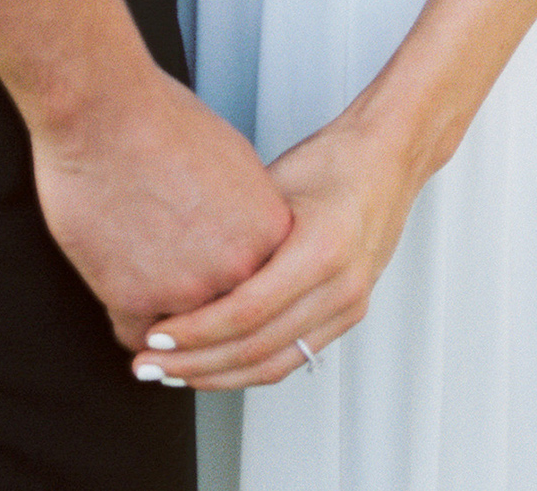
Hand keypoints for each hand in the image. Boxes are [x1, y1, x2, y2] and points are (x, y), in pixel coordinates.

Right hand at [31, 62, 293, 352]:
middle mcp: (237, 269)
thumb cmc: (160, 121)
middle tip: (175, 282)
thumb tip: (238, 236)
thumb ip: (244, 211)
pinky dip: (125, 314)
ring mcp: (189, 292)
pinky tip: (120, 285)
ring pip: (181, 332)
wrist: (104, 113)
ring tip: (143, 275)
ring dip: (162, 314)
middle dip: (199, 303)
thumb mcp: (233, 159)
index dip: (234, 280)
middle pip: (224, 313)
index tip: (215, 276)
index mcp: (268, 232)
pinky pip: (135, 334)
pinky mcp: (136, 302)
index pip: (262, 285)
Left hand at [128, 105, 421, 390]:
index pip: (247, 311)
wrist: (389, 160)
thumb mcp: (273, 185)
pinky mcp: (349, 316)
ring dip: (218, 376)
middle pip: (257, 347)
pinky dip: (248, 368)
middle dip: (195, 362)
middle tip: (147, 364)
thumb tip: (171, 264)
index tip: (154, 333)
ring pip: (274, 364)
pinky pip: (293, 357)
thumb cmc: (332, 159)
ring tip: (170, 372)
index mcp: (322, 248)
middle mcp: (341, 285)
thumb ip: (235, 231)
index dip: (196, 330)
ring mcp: (349, 306)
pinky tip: (213, 365)